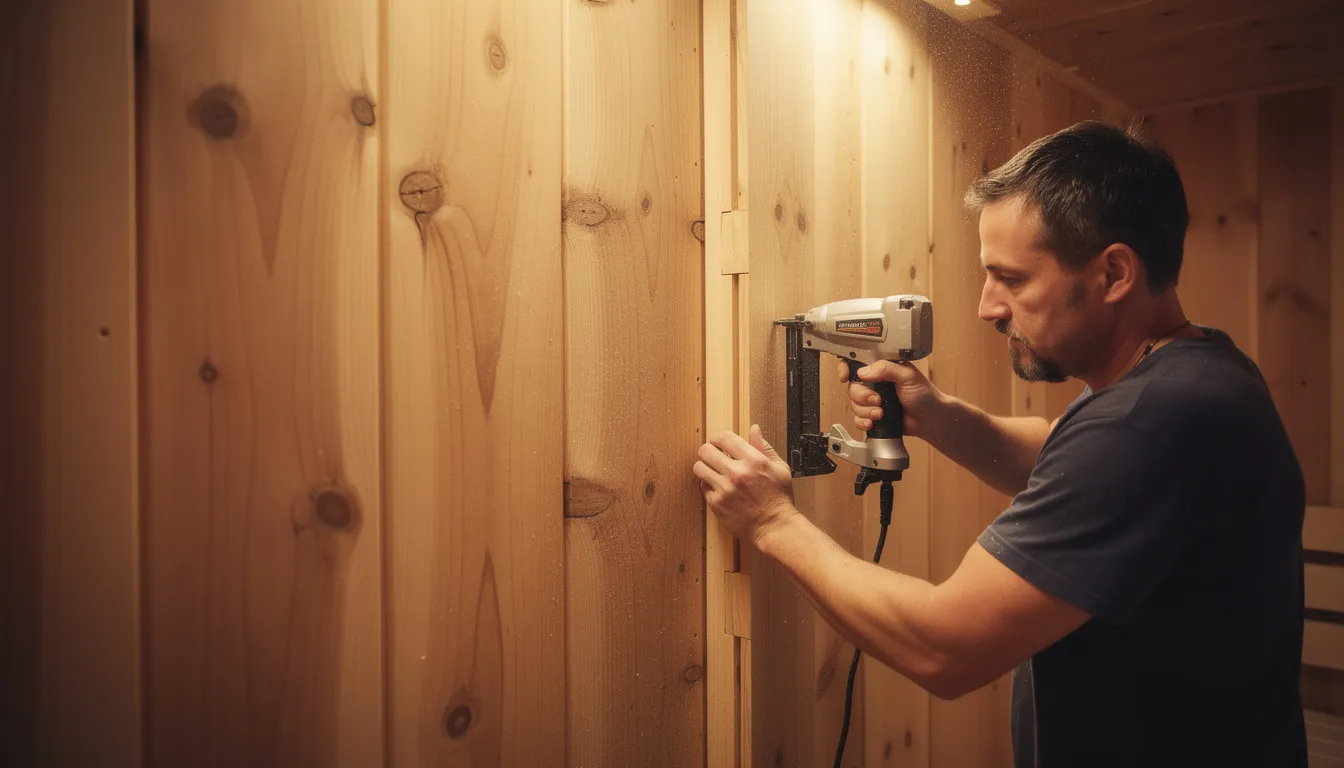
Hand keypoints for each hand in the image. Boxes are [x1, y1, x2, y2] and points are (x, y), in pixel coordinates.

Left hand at [694, 424, 796, 547]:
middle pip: (706, 450)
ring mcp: (725, 488)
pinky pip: (703, 486)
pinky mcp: (717, 503)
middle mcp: (737, 473)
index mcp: (753, 460)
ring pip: (699, 467)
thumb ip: (764, 447)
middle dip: (708, 451)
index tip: (719, 443)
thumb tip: (754, 429)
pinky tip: (719, 487)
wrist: (774, 526)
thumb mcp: (779, 468)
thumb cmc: (779, 498)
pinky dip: (709, 485)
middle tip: (713, 456)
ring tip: (712, 471)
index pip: (724, 438)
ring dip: (704, 467)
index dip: (718, 438)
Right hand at [838, 359, 942, 437]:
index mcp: (881, 369)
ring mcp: (872, 400)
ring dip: (865, 410)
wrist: (929, 419)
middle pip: (852, 387)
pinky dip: (863, 422)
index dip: (846, 369)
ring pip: (854, 404)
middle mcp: (874, 383)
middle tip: (877, 400)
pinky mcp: (872, 415)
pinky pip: (857, 419)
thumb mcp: (907, 375)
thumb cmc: (924, 394)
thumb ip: (886, 369)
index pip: (856, 363)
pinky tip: (873, 422)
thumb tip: (863, 371)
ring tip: (881, 413)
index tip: (845, 376)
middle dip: (861, 396)